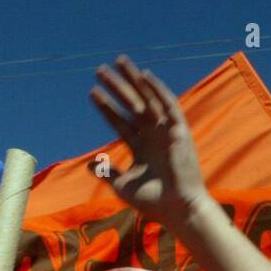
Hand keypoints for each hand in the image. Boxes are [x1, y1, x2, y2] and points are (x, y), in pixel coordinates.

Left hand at [89, 56, 208, 228]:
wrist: (177, 208)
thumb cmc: (153, 201)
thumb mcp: (123, 186)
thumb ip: (108, 172)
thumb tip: (90, 164)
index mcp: (142, 148)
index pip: (120, 122)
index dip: (106, 107)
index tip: (92, 92)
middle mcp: (154, 137)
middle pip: (132, 105)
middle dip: (117, 87)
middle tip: (100, 69)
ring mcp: (167, 132)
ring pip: (148, 99)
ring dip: (134, 80)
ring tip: (119, 62)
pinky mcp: (180, 131)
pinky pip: (169, 105)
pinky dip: (158, 90)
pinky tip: (144, 75)